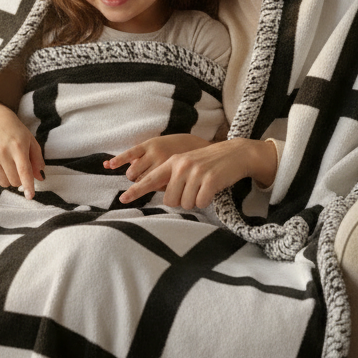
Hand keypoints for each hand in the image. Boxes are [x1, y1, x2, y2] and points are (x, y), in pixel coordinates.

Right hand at [0, 102, 44, 199]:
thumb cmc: (17, 132)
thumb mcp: (31, 142)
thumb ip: (37, 160)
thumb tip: (40, 178)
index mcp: (18, 146)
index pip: (24, 170)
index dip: (28, 185)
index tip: (30, 196)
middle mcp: (3, 152)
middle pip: (14, 180)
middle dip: (20, 180)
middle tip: (20, 170)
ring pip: (3, 183)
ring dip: (10, 180)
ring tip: (10, 168)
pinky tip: (1, 168)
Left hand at [118, 138, 278, 210]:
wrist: (234, 154)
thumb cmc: (208, 164)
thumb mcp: (186, 164)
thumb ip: (171, 177)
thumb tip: (163, 198)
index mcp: (172, 162)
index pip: (150, 179)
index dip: (136, 191)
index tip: (123, 199)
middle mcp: (181, 165)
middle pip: (169, 201)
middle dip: (181, 201)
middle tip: (192, 191)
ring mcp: (195, 172)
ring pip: (186, 204)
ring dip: (195, 201)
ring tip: (203, 188)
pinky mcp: (209, 179)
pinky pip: (201, 202)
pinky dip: (206, 201)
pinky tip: (211, 190)